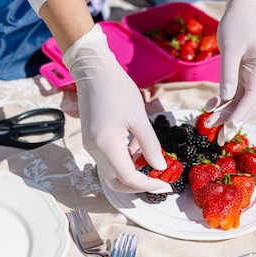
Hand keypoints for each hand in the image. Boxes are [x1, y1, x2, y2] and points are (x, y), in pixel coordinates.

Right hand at [63, 25, 171, 193]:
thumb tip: (160, 167)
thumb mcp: (139, 117)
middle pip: (116, 182)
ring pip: (112, 173)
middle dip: (139, 185)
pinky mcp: (91, 140)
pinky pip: (108, 160)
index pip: (127, 178)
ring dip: (132, 171)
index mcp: (106, 144)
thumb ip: (150, 145)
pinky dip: (124, 159)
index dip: (148, 185)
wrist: (93, 71)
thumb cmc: (117, 89)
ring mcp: (90, 146)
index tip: (165, 185)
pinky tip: (136, 143)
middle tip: (160, 181)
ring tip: (147, 151)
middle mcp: (94, 150)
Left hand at [204, 0, 255, 143]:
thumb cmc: (237, 23)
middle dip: (233, 120)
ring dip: (225, 113)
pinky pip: (233, 93)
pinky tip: (208, 107)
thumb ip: (228, 73)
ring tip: (209, 124)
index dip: (241, 115)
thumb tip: (225, 98)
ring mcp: (252, 76)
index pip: (253, 97)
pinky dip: (222, 101)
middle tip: (219, 138)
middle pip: (248, 104)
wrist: (241, 8)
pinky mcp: (242, 74)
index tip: (230, 129)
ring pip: (240, 101)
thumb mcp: (230, 46)